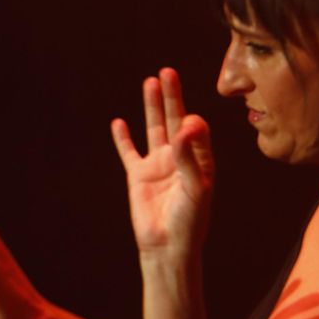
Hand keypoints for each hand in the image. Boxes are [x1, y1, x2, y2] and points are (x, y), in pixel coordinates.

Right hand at [110, 68, 214, 269]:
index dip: (191, 122)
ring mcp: (158, 165)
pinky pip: (128, 152)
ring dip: (152, 106)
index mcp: (200, 160)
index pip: (197, 129)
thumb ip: (190, 156)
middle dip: (172, 96)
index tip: (185, 127)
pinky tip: (118, 122)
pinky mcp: (138, 176)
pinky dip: (123, 138)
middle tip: (168, 71)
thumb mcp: (196, 188)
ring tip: (149, 82)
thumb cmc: (189, 221)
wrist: (167, 247)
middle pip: (174, 119)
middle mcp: (180, 158)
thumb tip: (185, 125)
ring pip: (153, 129)